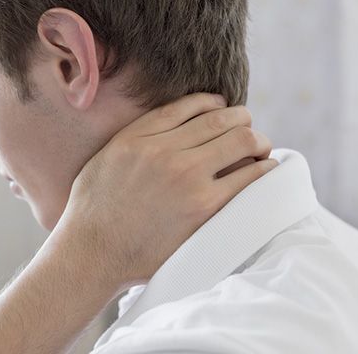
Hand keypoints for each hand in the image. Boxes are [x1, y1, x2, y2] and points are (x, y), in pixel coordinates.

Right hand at [52, 92, 277, 293]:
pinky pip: (248, 178)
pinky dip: (264, 169)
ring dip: (258, 141)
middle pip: (222, 119)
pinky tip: (265, 171)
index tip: (223, 109)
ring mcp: (187, 180)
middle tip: (248, 128)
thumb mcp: (107, 157)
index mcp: (139, 137)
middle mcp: (165, 152)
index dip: (215, 103)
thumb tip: (176, 122)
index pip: (191, 105)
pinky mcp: (205, 208)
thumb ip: (138, 135)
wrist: (92, 253)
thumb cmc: (93, 209)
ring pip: (242, 141)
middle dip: (243, 119)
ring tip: (261, 149)